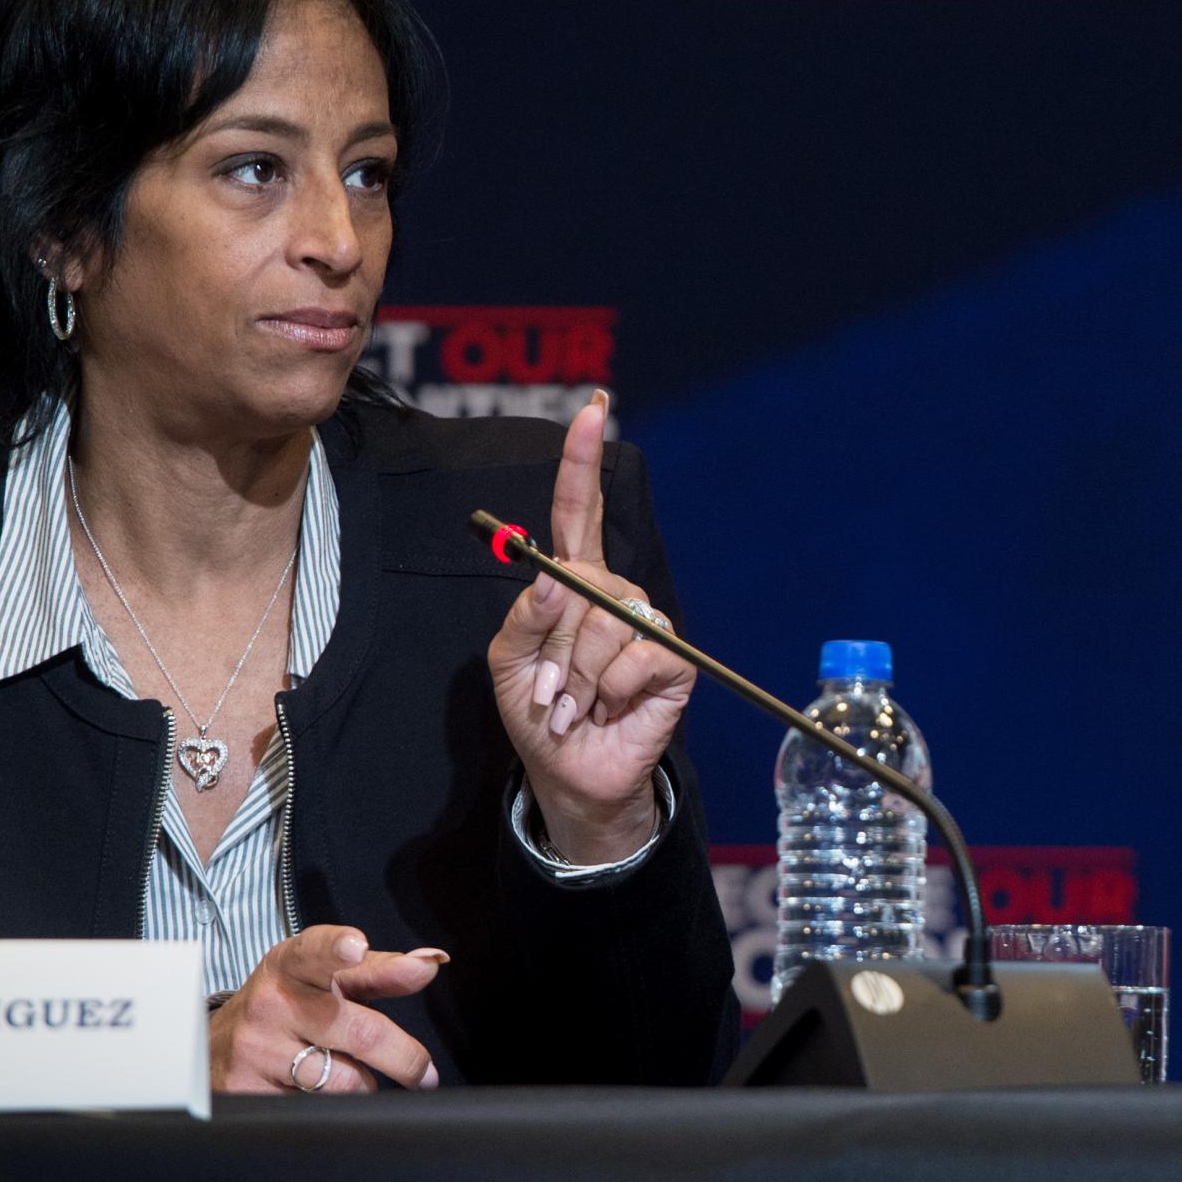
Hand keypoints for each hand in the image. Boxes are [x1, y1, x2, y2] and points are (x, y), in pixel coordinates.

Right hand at [210, 926, 446, 1093]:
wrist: (216, 1046)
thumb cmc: (291, 1004)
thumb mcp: (327, 980)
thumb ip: (380, 971)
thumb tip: (431, 962)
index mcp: (292, 965)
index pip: (315, 952)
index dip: (336, 948)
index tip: (355, 946)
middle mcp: (270, 1003)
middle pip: (359, 1032)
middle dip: (404, 1058)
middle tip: (424, 1073)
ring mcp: (255, 1049)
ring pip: (344, 1080)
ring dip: (363, 1086)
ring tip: (353, 1077)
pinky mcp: (246, 1092)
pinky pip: (317, 1111)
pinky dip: (331, 1109)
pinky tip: (314, 1095)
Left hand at [488, 391, 694, 863]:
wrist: (570, 772)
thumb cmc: (538, 712)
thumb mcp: (508, 662)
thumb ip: (524, 617)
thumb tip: (556, 578)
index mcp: (573, 581)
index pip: (580, 511)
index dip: (584, 462)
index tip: (593, 410)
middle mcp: (615, 593)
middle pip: (583, 582)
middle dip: (553, 645)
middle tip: (548, 689)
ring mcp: (647, 624)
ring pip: (606, 624)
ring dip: (577, 676)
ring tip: (575, 705)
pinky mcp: (673, 661)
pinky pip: (638, 657)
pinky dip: (610, 690)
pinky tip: (609, 708)